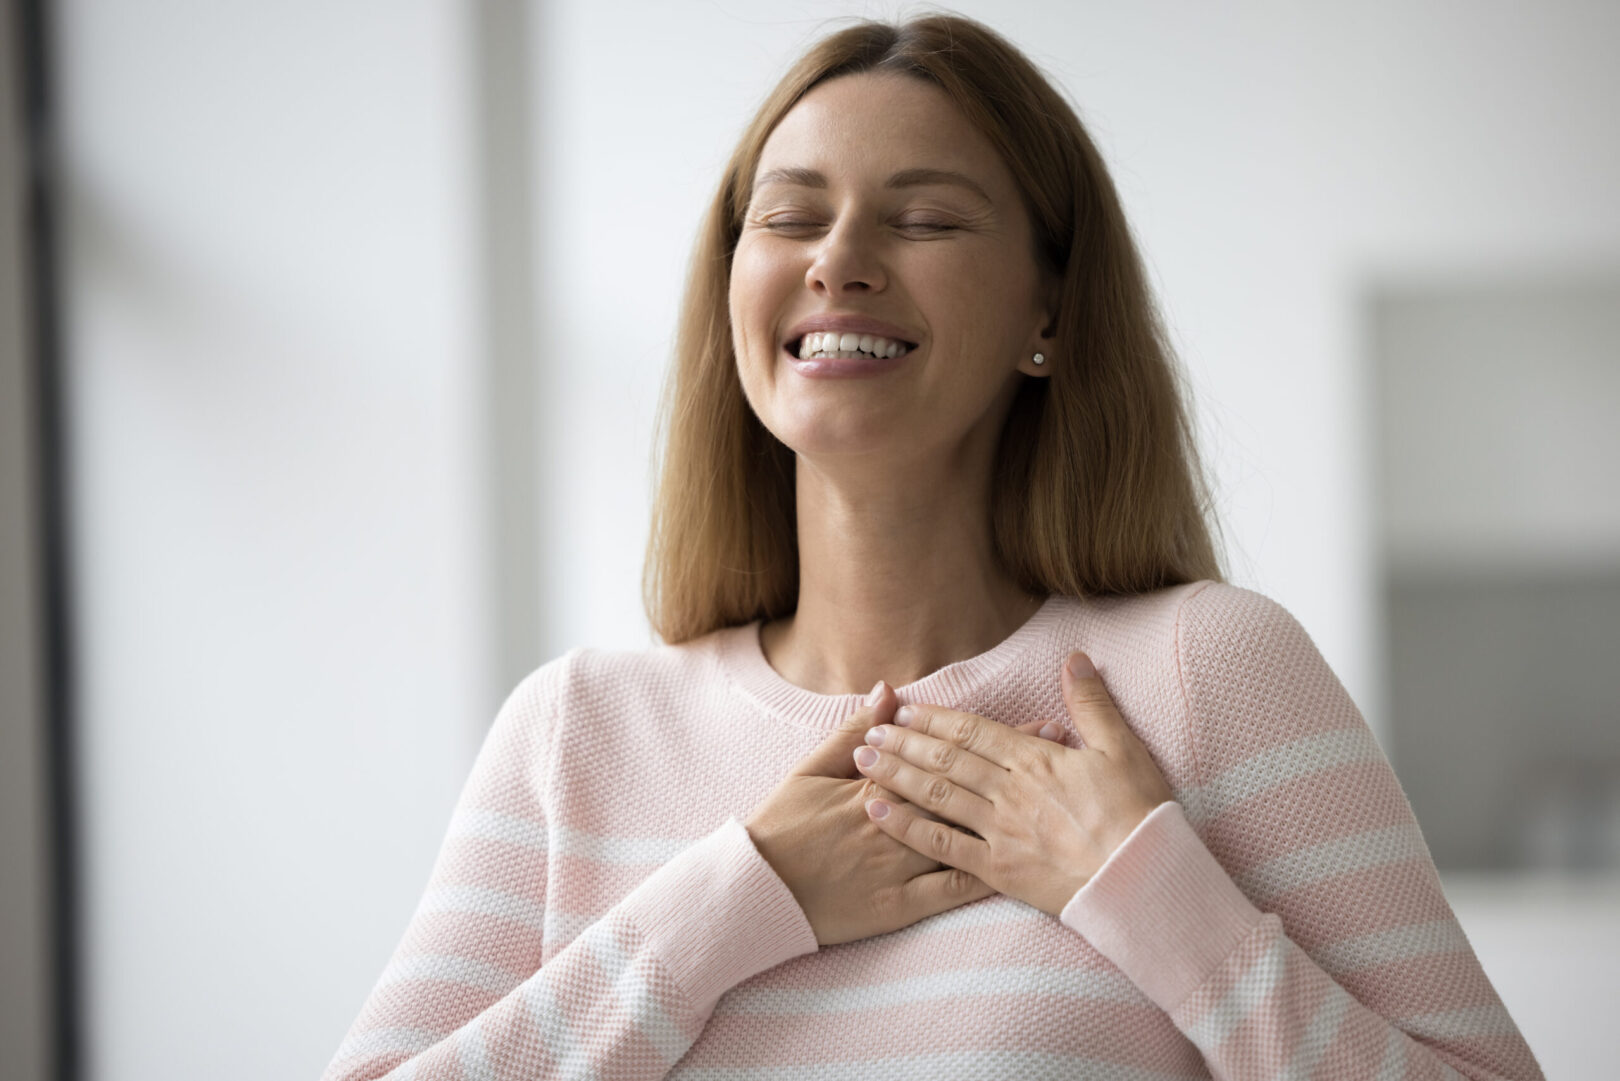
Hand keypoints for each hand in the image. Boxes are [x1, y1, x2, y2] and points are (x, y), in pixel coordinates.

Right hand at [745, 681, 1065, 945]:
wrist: (759, 889)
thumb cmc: (783, 825)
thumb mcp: (810, 769)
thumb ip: (850, 729)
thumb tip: (888, 692)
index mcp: (874, 784)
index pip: (944, 755)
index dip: (996, 741)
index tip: (1038, 724)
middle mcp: (893, 821)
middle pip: (965, 790)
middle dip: (1017, 771)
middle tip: (1064, 752)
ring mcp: (898, 864)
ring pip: (963, 836)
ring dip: (1011, 817)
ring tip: (1053, 800)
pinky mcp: (898, 906)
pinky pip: (949, 891)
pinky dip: (985, 877)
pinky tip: (1022, 866)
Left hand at [851, 651, 1173, 915]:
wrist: (1144, 879)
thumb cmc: (1138, 814)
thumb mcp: (1123, 749)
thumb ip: (1092, 703)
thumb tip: (1075, 658)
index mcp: (1035, 759)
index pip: (973, 731)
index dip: (934, 719)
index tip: (903, 709)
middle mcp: (1009, 791)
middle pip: (946, 759)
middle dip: (903, 743)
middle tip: (869, 731)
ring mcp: (1000, 830)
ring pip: (936, 794)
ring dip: (896, 775)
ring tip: (863, 760)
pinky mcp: (997, 869)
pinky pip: (942, 845)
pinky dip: (907, 827)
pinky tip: (878, 812)